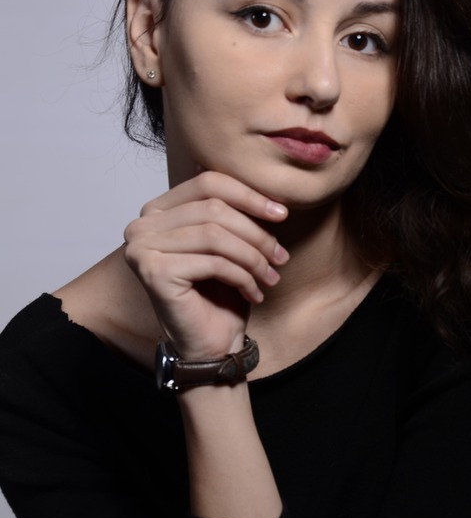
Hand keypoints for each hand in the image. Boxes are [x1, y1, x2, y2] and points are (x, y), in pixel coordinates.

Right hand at [123, 171, 288, 360]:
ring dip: (252, 256)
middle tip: (280, 255)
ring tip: (271, 274)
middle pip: (213, 208)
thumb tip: (254, 172)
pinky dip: (242, 276)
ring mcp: (142, 248)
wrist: (210, 344)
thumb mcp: (230, 241)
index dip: (248, 195)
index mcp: (157, 209)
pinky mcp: (153, 272)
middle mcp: (141, 225)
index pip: (207, 183)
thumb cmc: (220, 292)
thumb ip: (231, 208)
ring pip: (215, 235)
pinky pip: (212, 262)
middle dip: (255, 232)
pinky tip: (254, 292)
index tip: (281, 213)